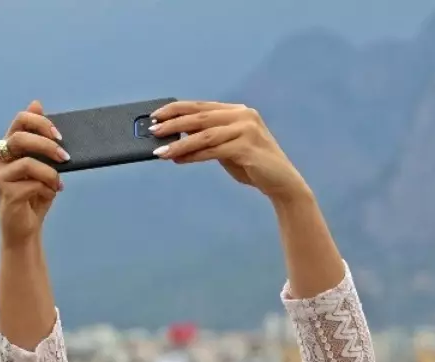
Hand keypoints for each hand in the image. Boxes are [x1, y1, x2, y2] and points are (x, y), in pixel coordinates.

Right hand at [0, 100, 69, 244]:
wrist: (26, 229)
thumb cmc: (34, 196)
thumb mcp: (43, 164)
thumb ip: (41, 138)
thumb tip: (37, 103)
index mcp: (9, 148)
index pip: (20, 121)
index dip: (40, 122)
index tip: (59, 134)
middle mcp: (0, 159)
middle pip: (19, 137)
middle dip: (46, 144)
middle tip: (65, 156)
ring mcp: (0, 176)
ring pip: (27, 162)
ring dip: (49, 172)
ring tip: (58, 182)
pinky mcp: (5, 193)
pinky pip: (32, 183)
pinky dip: (47, 188)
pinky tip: (50, 194)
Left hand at [150, 100, 308, 200]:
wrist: (281, 182)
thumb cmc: (252, 165)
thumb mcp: (227, 149)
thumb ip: (207, 141)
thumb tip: (176, 142)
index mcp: (237, 111)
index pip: (201, 106)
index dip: (176, 109)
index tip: (156, 116)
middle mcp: (242, 115)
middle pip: (200, 117)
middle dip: (173, 124)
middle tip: (153, 131)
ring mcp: (246, 130)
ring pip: (204, 135)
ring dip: (179, 143)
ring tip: (160, 150)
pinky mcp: (247, 147)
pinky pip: (213, 150)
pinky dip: (193, 155)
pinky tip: (178, 159)